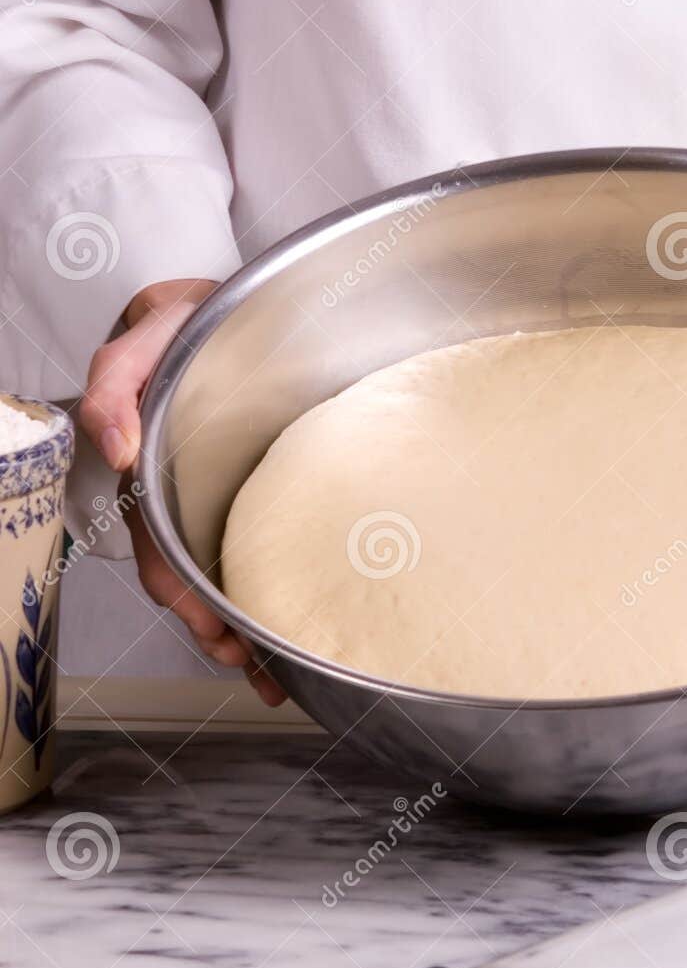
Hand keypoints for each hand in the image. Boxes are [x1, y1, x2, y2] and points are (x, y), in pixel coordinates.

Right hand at [78, 279, 285, 705]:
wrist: (246, 301)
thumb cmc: (192, 320)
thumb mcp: (147, 336)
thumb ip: (118, 383)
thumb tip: (118, 450)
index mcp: (151, 463)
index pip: (154, 537)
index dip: (175, 585)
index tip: (204, 624)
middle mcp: (179, 486)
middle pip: (185, 570)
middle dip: (207, 621)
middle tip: (238, 656)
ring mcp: (218, 491)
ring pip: (216, 570)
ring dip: (234, 623)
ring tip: (264, 666)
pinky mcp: (257, 492)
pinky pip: (258, 545)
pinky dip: (266, 591)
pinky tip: (286, 632)